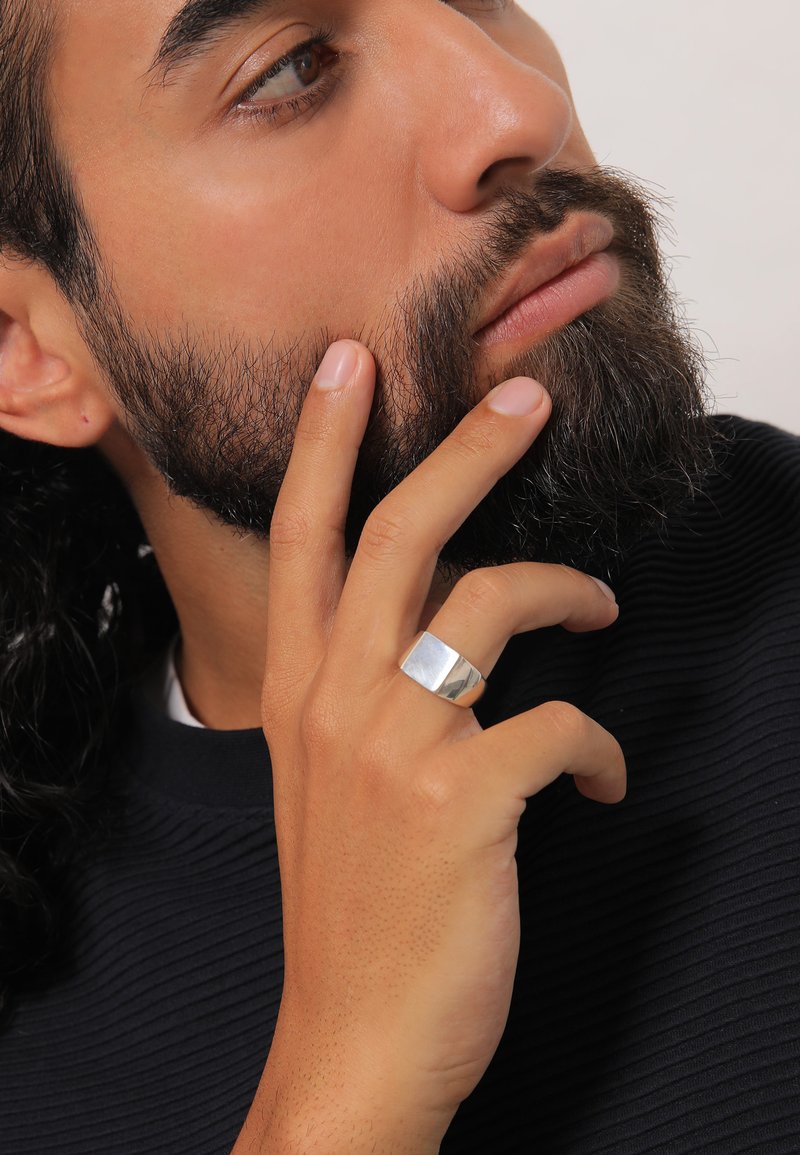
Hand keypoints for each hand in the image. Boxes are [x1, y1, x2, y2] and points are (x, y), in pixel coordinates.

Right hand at [235, 341, 624, 1154]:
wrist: (353, 1039)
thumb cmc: (348, 904)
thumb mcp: (327, 783)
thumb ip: (365, 696)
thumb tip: (441, 633)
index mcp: (297, 692)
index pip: (302, 539)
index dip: (323, 444)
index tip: (348, 365)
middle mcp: (336, 701)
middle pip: (400, 533)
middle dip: (464, 449)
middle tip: (524, 398)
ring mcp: (396, 747)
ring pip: (495, 602)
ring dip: (567, 586)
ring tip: (604, 600)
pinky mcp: (462, 802)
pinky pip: (561, 725)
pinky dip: (598, 744)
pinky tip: (601, 780)